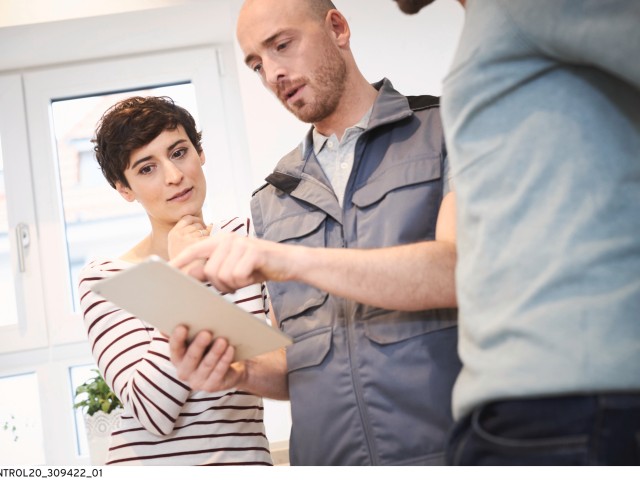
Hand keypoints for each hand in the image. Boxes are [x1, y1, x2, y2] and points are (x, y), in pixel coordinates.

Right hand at [167, 215, 211, 259]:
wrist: (184, 276)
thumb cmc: (184, 262)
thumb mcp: (178, 245)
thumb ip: (188, 233)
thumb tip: (210, 225)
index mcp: (173, 233)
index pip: (187, 218)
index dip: (196, 220)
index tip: (201, 225)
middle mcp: (179, 234)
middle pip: (197, 224)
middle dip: (203, 229)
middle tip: (203, 240)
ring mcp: (188, 238)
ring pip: (204, 230)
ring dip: (207, 236)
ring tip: (204, 246)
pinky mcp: (198, 244)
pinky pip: (209, 237)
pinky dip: (211, 241)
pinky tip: (208, 248)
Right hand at [169, 325, 244, 391]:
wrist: (229, 369)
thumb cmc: (209, 350)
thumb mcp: (198, 341)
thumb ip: (188, 331)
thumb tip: (177, 317)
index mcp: (177, 358)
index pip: (175, 348)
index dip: (177, 338)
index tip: (182, 327)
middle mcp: (184, 372)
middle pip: (191, 358)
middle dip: (198, 345)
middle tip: (206, 333)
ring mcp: (197, 382)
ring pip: (207, 365)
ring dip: (215, 352)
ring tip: (222, 340)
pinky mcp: (211, 387)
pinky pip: (219, 372)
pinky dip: (225, 360)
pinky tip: (231, 349)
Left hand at [170, 232, 299, 292]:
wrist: (289, 262)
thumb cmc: (259, 266)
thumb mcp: (233, 268)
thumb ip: (213, 269)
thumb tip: (190, 274)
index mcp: (221, 241)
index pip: (194, 250)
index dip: (179, 261)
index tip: (165, 271)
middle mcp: (228, 239)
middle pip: (209, 271)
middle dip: (220, 284)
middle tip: (234, 284)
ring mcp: (241, 244)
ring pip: (222, 275)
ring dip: (233, 284)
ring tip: (245, 278)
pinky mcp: (253, 252)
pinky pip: (237, 276)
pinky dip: (244, 282)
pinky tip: (253, 276)